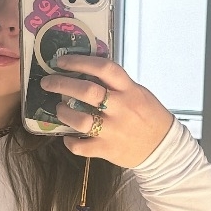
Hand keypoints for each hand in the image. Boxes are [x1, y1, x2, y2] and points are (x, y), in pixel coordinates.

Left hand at [40, 54, 173, 168]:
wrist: (163, 147)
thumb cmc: (148, 115)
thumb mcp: (138, 92)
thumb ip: (116, 84)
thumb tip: (86, 70)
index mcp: (129, 90)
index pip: (104, 68)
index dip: (80, 62)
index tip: (61, 61)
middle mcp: (120, 108)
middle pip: (87, 92)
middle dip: (61, 84)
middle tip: (47, 82)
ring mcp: (113, 130)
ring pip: (80, 120)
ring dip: (64, 112)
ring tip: (59, 109)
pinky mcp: (107, 149)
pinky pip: (81, 147)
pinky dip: (70, 141)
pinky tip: (68, 137)